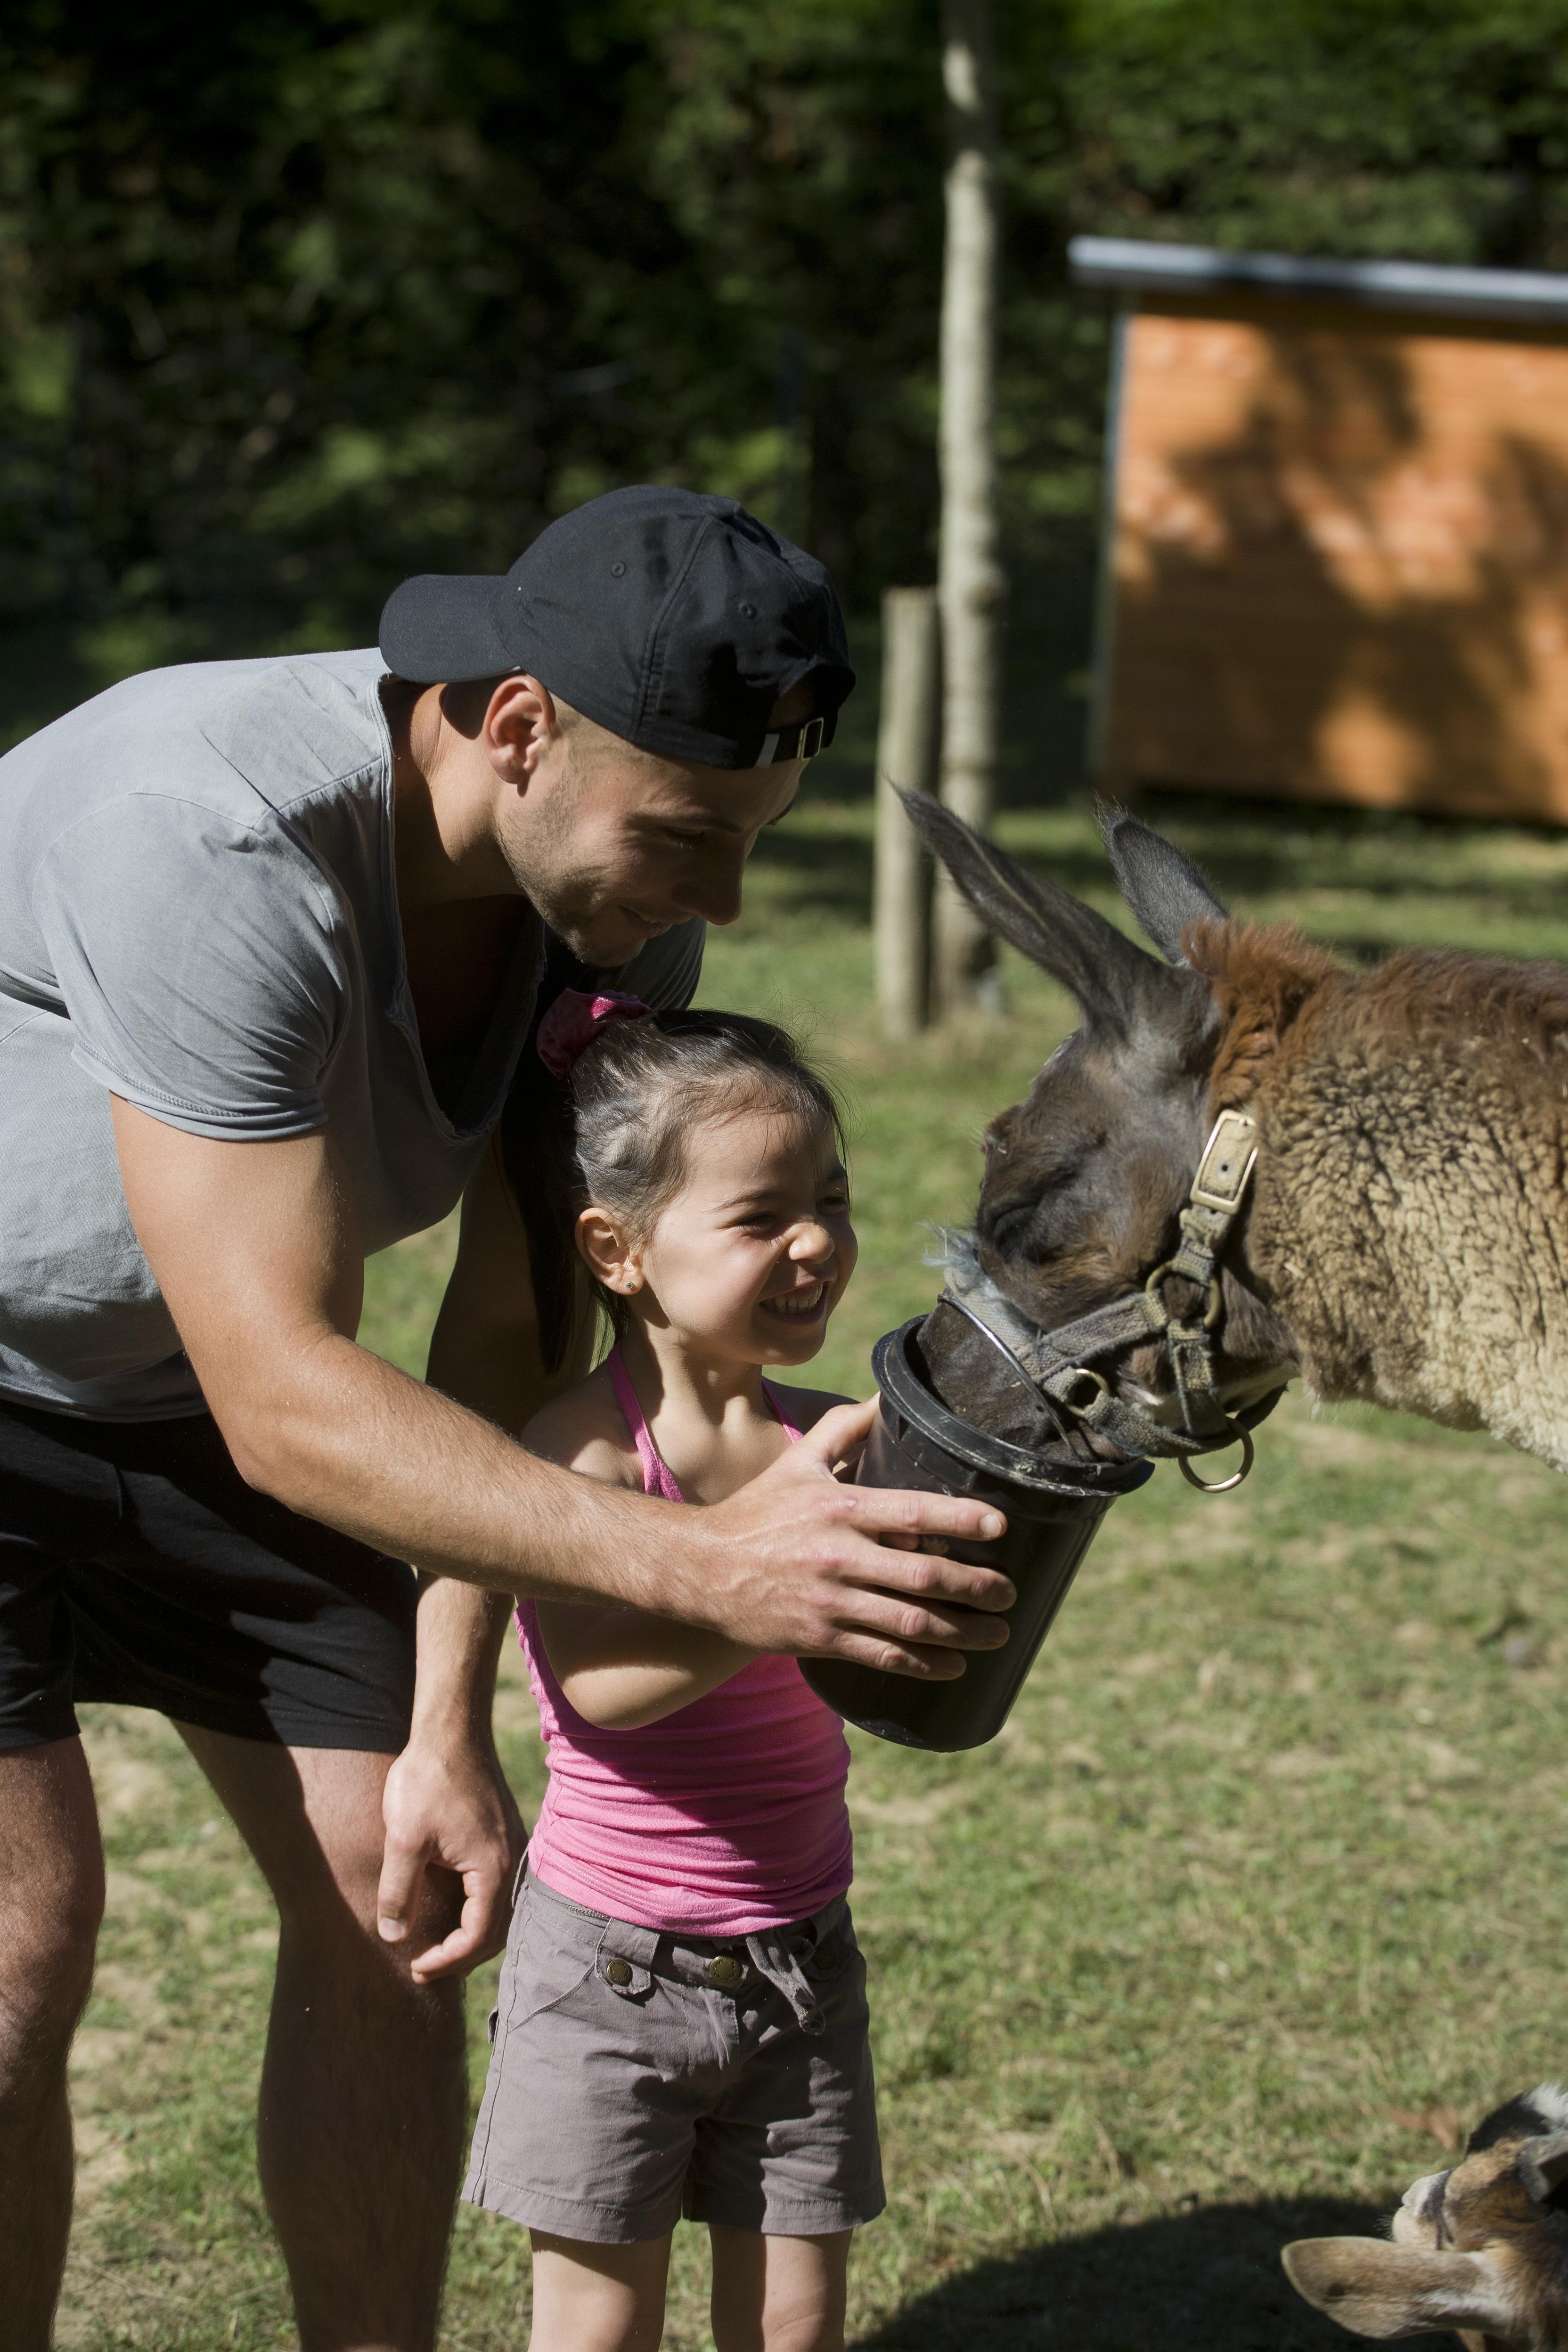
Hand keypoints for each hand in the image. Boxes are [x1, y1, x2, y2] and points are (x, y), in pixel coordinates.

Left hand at [377, 1730, 525, 1984]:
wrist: (452, 1731)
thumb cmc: (428, 1780)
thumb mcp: (404, 1839)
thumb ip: (398, 1892)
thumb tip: (393, 1938)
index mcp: (493, 1869)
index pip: (478, 1936)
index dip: (446, 1960)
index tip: (416, 1967)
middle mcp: (513, 1862)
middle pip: (498, 1931)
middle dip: (463, 1955)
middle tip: (426, 1968)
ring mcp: (513, 1848)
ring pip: (503, 1911)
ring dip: (475, 1935)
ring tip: (442, 1949)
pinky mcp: (505, 1837)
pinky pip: (501, 1888)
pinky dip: (482, 1911)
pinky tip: (458, 1910)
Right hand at [686, 1396, 1014, 1678]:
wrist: (700, 1570)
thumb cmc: (756, 1512)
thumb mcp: (797, 1462)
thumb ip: (843, 1428)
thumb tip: (884, 1395)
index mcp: (839, 1509)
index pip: (912, 1512)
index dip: (961, 1521)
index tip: (1000, 1528)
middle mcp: (838, 1556)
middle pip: (922, 1576)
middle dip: (976, 1587)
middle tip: (1010, 1594)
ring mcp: (829, 1602)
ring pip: (909, 1624)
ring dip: (962, 1632)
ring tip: (999, 1634)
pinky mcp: (819, 1639)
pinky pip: (882, 1656)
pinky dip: (923, 1665)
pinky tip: (954, 1666)